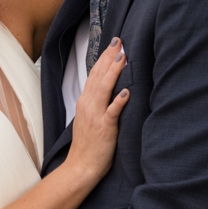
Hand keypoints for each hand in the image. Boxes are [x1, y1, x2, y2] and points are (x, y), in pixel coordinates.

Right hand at [65, 37, 129, 183]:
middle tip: (119, 41)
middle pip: (99, 76)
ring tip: (122, 57)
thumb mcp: (89, 119)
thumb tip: (110, 90)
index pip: (94, 74)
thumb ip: (97, 103)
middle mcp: (88, 105)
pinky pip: (112, 112)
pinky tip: (126, 92)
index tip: (113, 44)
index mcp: (85, 102)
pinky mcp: (105, 128)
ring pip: (104, 89)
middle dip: (109, 58)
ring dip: (114, 72)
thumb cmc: (88, 145)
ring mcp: (96, 116)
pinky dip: (118, 102)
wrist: (80, 167)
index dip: (103, 58)